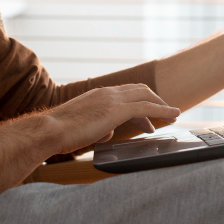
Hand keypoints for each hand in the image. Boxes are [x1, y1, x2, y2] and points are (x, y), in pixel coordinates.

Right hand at [0, 84, 178, 192]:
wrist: (49, 130)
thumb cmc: (60, 133)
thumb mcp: (82, 127)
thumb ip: (98, 126)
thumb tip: (108, 132)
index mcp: (97, 94)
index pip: (125, 93)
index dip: (140, 102)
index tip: (148, 115)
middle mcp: (106, 92)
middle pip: (139, 90)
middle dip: (154, 101)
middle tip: (165, 113)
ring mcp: (112, 99)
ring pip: (146, 96)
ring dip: (161, 105)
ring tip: (173, 114)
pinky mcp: (117, 109)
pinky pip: (146, 107)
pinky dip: (162, 110)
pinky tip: (172, 115)